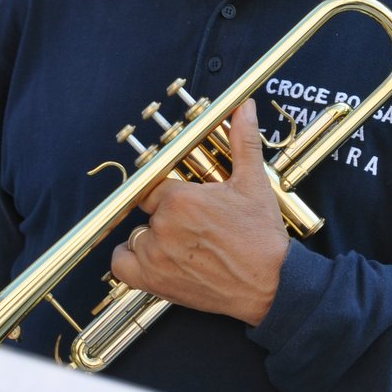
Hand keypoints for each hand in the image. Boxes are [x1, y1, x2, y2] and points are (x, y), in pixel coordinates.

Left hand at [110, 99, 289, 325]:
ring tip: (182, 243)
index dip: (169, 193)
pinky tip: (153, 256)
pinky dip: (131, 259)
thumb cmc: (261, 236)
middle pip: (149, 212)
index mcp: (182, 199)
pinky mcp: (153, 281)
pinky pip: (121, 264)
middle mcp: (164, 226)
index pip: (155, 186)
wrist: (269, 283)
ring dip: (152, 238)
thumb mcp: (254, 183)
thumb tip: (245, 107)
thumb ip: (243, 141)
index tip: (180, 200)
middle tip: (194, 225)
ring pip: (137, 236)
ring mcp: (156, 255)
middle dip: (167, 216)